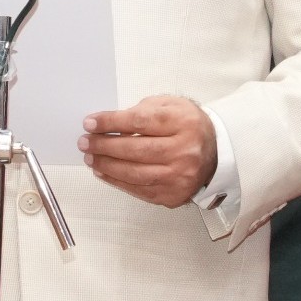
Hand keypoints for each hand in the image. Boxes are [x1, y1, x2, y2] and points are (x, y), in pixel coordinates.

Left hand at [81, 96, 217, 207]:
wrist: (215, 152)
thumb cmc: (188, 127)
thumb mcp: (171, 106)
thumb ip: (142, 110)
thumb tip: (108, 125)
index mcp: (185, 123)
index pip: (140, 122)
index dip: (111, 122)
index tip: (90, 123)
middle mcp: (185, 150)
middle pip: (135, 149)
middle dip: (104, 145)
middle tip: (85, 142)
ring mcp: (180, 175)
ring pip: (134, 173)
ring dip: (106, 165)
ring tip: (90, 157)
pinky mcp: (173, 194)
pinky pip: (138, 189)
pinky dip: (116, 180)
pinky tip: (103, 171)